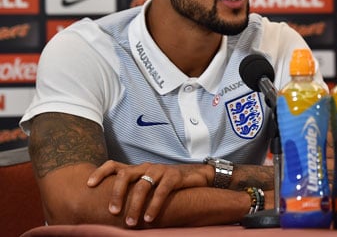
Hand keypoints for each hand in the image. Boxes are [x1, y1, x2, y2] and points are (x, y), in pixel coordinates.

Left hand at [87, 160, 207, 225]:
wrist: (197, 175)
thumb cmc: (167, 183)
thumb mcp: (148, 184)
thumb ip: (132, 191)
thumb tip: (108, 211)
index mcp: (137, 169)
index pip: (114, 165)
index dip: (100, 172)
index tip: (89, 185)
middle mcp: (146, 167)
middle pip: (125, 175)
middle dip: (117, 194)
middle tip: (113, 212)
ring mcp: (160, 170)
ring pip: (143, 185)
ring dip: (135, 205)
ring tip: (130, 222)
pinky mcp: (174, 176)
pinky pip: (162, 191)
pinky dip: (154, 205)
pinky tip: (149, 218)